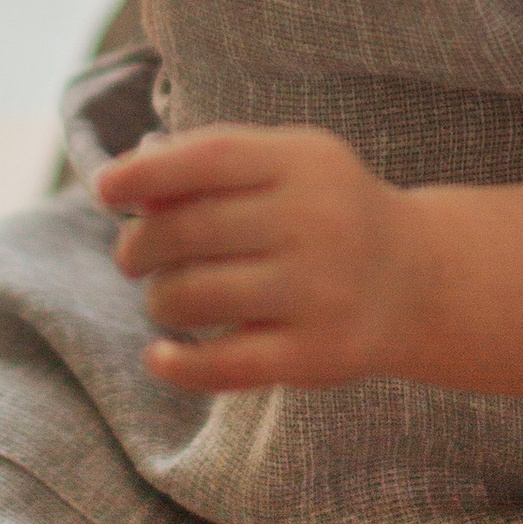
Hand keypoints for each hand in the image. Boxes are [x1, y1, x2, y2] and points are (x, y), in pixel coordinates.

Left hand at [98, 126, 433, 390]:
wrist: (418, 281)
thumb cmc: (327, 213)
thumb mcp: (290, 166)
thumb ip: (217, 163)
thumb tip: (127, 181)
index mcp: (306, 162)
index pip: (210, 158)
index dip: (147, 173)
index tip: (104, 189)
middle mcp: (318, 222)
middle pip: (192, 230)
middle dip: (140, 246)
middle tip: (131, 257)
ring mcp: (320, 291)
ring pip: (197, 297)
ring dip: (160, 301)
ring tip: (165, 299)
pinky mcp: (316, 355)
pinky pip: (225, 366)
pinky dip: (178, 365)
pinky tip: (159, 356)